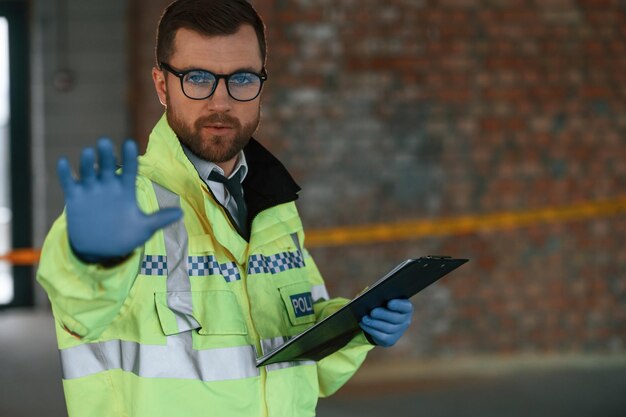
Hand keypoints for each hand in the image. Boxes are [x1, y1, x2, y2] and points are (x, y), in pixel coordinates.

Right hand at [57, 138, 182, 261]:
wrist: (100, 250)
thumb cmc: (124, 236)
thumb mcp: (144, 229)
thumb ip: (159, 219)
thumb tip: (181, 214)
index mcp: (126, 189)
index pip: (130, 170)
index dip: (130, 158)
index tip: (130, 144)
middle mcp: (108, 186)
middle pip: (108, 166)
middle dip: (107, 155)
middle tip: (105, 142)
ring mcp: (91, 190)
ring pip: (89, 172)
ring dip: (87, 162)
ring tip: (87, 152)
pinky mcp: (75, 198)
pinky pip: (69, 183)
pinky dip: (65, 173)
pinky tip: (63, 162)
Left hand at [359, 299, 413, 346]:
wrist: (382, 321)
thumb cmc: (382, 304)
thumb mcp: (383, 298)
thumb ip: (380, 296)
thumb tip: (369, 294)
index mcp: (406, 308)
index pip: (406, 306)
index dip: (398, 305)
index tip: (389, 303)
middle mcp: (405, 321)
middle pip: (396, 318)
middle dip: (383, 315)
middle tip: (372, 312)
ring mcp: (398, 332)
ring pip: (388, 328)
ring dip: (374, 323)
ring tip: (364, 318)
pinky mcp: (390, 340)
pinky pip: (381, 336)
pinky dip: (370, 329)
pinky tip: (363, 324)